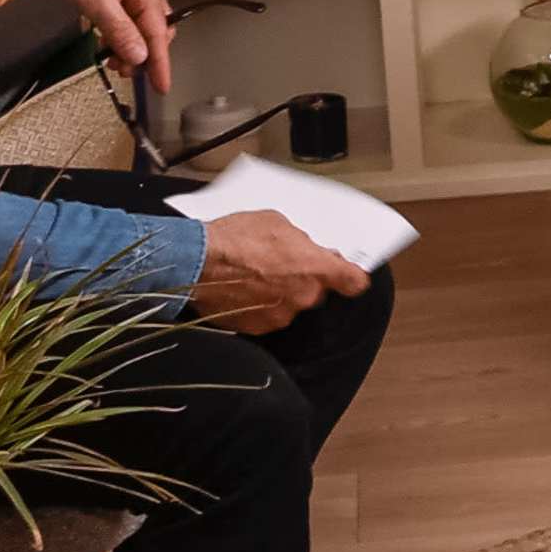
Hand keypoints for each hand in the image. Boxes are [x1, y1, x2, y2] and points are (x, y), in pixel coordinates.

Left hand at [31, 0, 174, 96]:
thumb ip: (118, 28)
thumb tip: (140, 58)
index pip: (158, 30)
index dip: (160, 61)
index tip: (162, 87)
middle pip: (154, 29)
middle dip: (144, 54)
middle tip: (123, 72)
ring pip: (139, 26)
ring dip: (129, 47)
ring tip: (111, 62)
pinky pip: (125, 20)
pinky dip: (118, 36)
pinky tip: (105, 44)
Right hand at [188, 208, 367, 335]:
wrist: (196, 262)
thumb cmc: (235, 238)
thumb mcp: (277, 223)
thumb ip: (301, 242)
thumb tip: (308, 250)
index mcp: (316, 269)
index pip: (353, 282)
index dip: (351, 277)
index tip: (349, 275)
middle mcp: (303, 296)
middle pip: (316, 291)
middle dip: (303, 279)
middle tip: (280, 264)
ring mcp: (280, 315)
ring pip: (289, 304)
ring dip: (278, 293)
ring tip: (253, 275)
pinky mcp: (256, 328)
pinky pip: (265, 316)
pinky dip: (257, 306)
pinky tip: (242, 289)